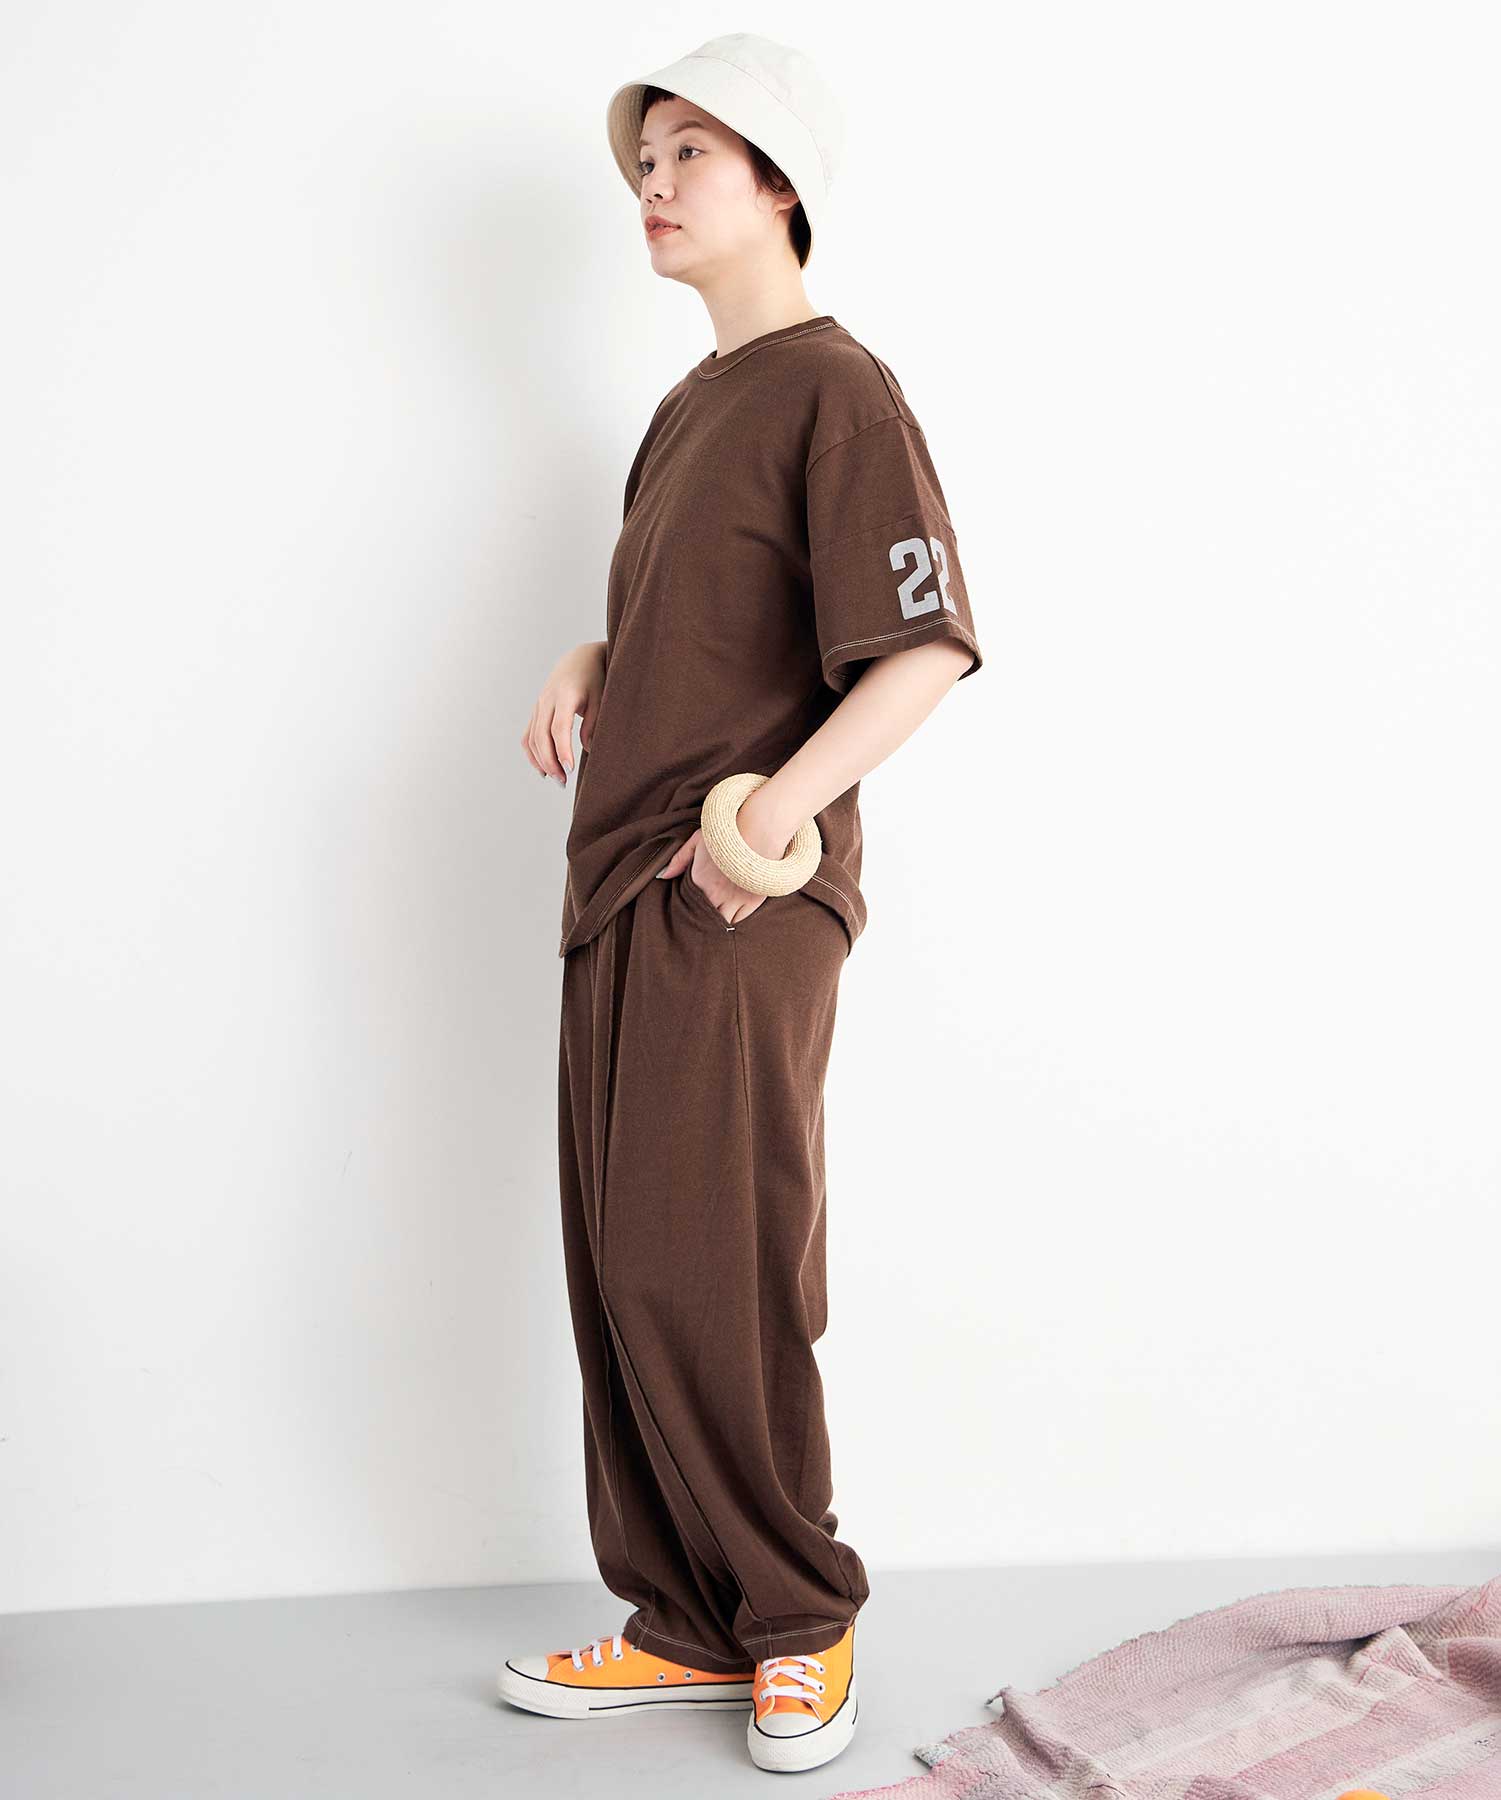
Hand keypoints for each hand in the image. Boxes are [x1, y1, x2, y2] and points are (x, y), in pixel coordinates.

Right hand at [522, 641, 605, 786]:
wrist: (580, 659)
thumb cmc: (595, 678)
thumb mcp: (600, 698)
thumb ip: (593, 723)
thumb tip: (587, 749)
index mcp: (565, 695)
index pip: (559, 727)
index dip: (562, 750)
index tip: (569, 769)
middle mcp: (547, 700)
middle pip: (542, 736)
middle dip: (550, 761)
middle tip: (563, 782)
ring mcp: (539, 705)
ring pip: (532, 738)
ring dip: (541, 761)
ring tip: (557, 779)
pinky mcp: (536, 711)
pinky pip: (528, 735)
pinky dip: (533, 753)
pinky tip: (543, 769)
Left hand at [655, 794, 796, 925]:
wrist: (761, 830)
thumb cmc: (728, 832)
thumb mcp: (699, 839)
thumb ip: (679, 859)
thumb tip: (663, 875)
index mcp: (700, 881)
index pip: (690, 907)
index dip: (689, 912)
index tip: (689, 913)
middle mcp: (716, 895)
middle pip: (706, 919)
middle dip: (703, 921)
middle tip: (701, 921)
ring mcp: (736, 900)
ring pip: (723, 923)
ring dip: (719, 922)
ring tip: (716, 921)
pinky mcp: (754, 901)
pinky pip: (741, 920)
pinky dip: (735, 920)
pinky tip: (732, 916)